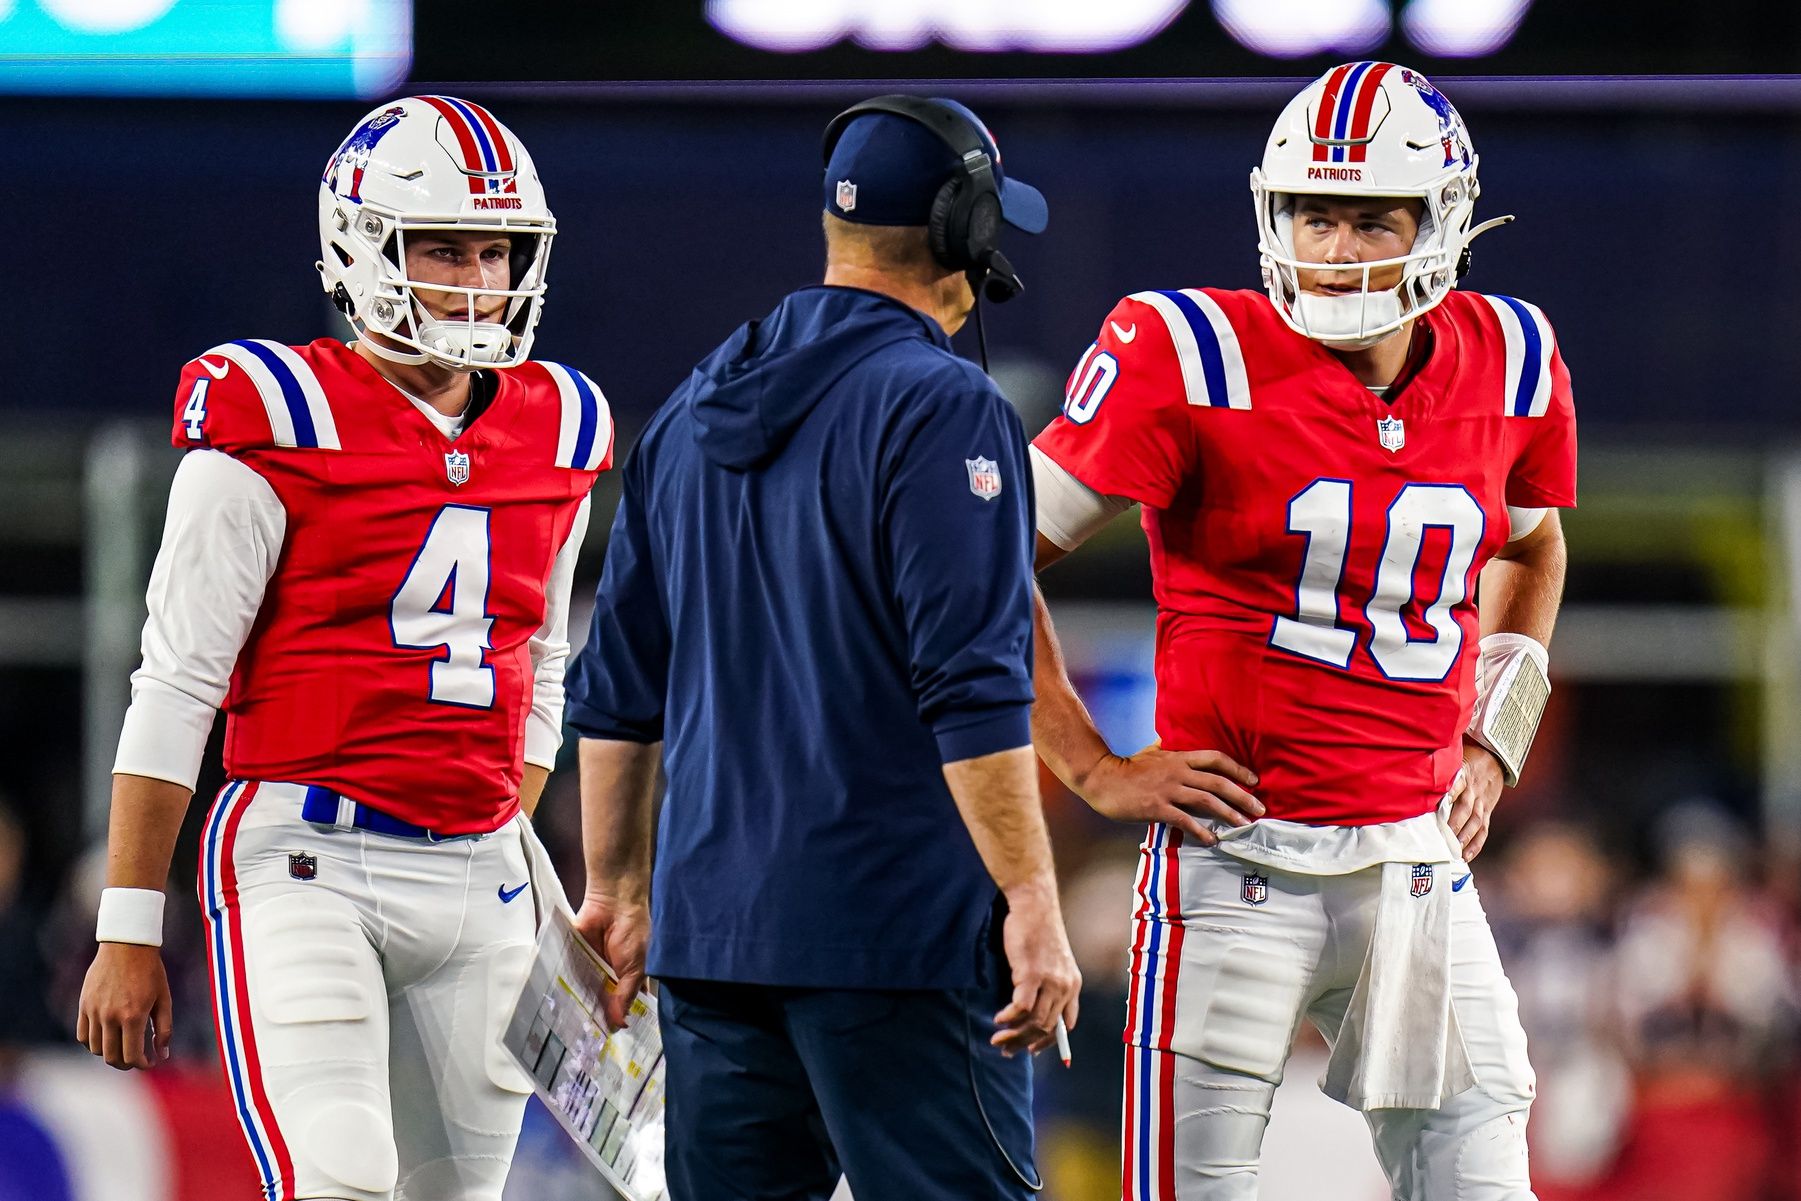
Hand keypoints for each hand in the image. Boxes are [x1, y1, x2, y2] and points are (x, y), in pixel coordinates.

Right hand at [76, 942, 172, 1069]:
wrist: (127, 946)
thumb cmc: (150, 972)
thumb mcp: (164, 999)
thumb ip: (164, 1029)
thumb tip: (163, 1054)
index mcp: (133, 1016)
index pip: (131, 1057)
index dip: (141, 1064)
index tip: (149, 1061)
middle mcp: (110, 1017)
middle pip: (112, 1057)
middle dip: (126, 1064)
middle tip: (136, 1059)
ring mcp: (94, 1012)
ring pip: (96, 1049)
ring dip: (110, 1053)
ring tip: (123, 1046)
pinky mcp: (83, 1005)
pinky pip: (82, 1035)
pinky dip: (93, 1043)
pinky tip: (107, 1037)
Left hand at [572, 891, 649, 1030]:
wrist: (614, 902)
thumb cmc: (633, 933)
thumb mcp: (635, 968)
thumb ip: (626, 996)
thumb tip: (620, 1025)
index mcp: (629, 979)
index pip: (623, 1005)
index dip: (618, 1020)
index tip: (611, 1044)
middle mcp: (610, 975)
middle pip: (601, 1001)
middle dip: (595, 1018)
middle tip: (586, 1044)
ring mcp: (591, 967)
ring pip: (583, 991)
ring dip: (577, 1005)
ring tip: (568, 1031)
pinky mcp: (574, 957)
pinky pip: (568, 975)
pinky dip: (564, 987)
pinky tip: (557, 1007)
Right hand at [990, 884, 1081, 1057]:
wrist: (1034, 905)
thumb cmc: (1038, 930)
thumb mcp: (1054, 961)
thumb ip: (1051, 985)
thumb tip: (1034, 1012)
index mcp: (1073, 985)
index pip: (1064, 1026)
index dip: (1048, 1042)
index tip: (1031, 1050)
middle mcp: (1066, 987)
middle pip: (1046, 1028)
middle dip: (1024, 1044)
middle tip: (1006, 1050)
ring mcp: (1050, 982)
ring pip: (1034, 1022)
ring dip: (1013, 1035)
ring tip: (997, 1039)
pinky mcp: (1032, 975)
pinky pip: (1021, 1008)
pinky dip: (1008, 1018)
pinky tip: (998, 1020)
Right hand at [1077, 743, 1262, 844]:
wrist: (1101, 778)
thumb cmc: (1126, 767)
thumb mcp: (1150, 752)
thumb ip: (1165, 749)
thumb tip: (1169, 740)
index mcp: (1178, 757)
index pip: (1215, 759)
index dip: (1237, 768)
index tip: (1253, 780)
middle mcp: (1177, 771)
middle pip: (1218, 782)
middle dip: (1242, 796)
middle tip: (1259, 809)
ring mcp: (1168, 789)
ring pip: (1206, 800)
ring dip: (1228, 813)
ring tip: (1243, 825)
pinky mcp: (1157, 807)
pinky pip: (1184, 820)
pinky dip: (1201, 830)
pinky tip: (1212, 839)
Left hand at [1446, 738, 1505, 861]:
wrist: (1496, 759)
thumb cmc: (1468, 759)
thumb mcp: (1455, 757)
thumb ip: (1439, 765)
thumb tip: (1413, 767)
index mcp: (1464, 775)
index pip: (1457, 785)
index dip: (1449, 794)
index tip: (1439, 805)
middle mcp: (1474, 791)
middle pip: (1465, 809)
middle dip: (1455, 824)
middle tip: (1443, 837)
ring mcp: (1482, 803)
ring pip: (1475, 822)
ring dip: (1465, 837)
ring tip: (1454, 850)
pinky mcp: (1487, 812)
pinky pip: (1483, 830)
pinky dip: (1476, 845)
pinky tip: (1466, 856)